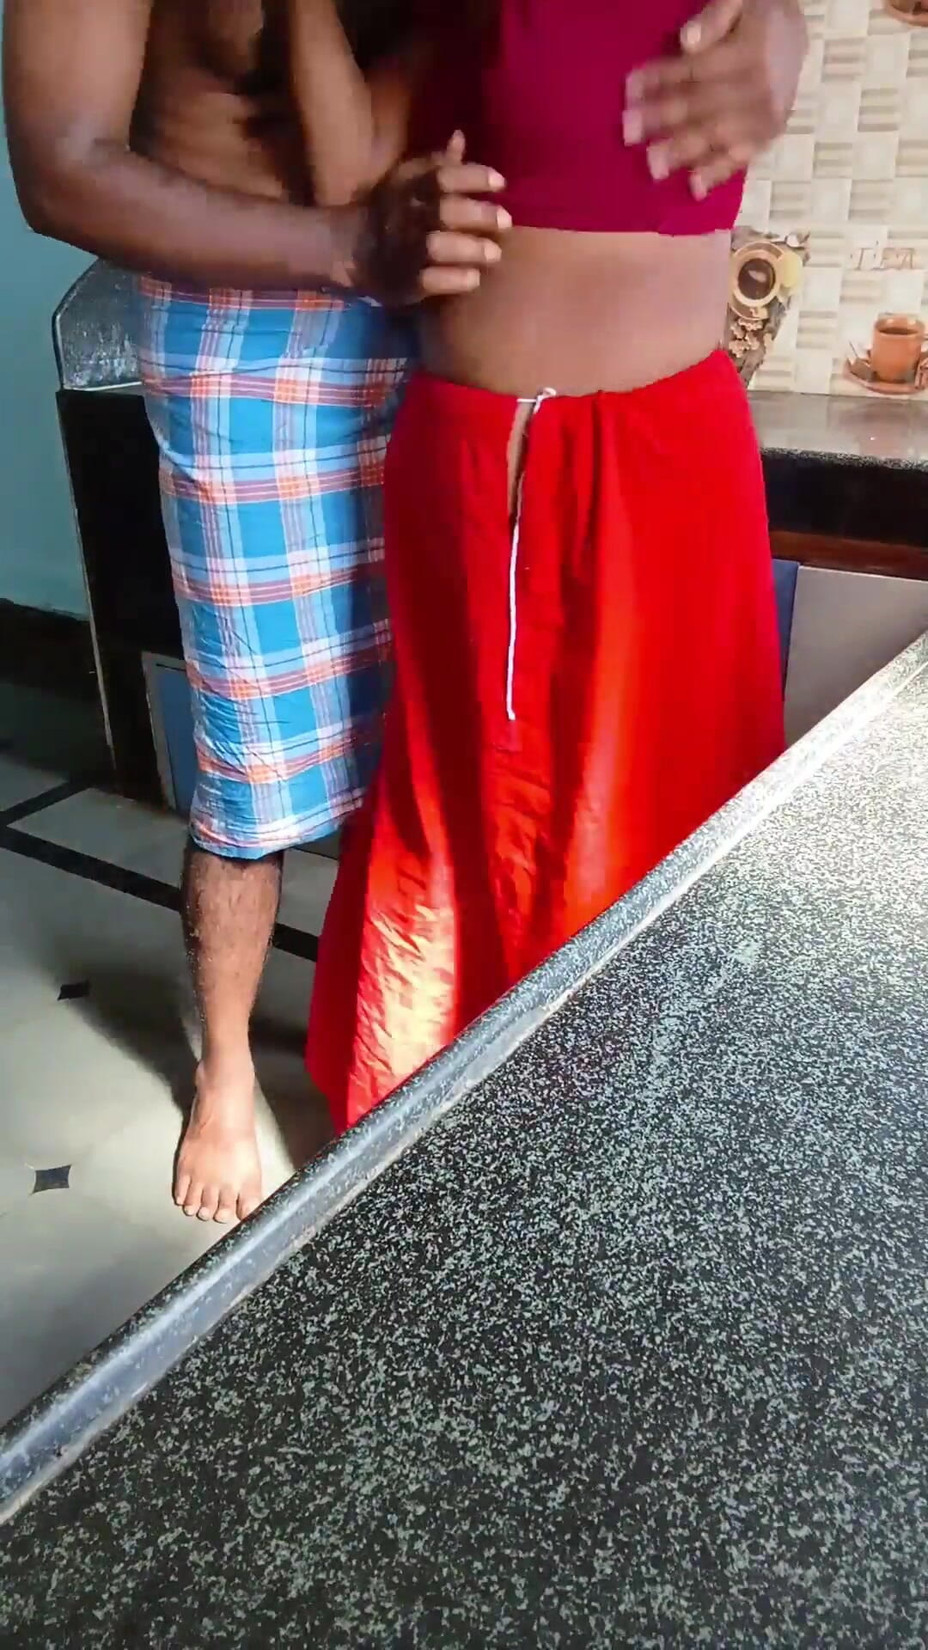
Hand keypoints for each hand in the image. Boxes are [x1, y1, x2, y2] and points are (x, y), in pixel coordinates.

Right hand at [338, 131, 510, 304]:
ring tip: (495, 254)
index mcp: (408, 187)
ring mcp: (402, 249)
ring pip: (436, 246)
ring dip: (469, 249)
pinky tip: (474, 278)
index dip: (472, 176)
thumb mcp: (408, 181)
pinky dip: (453, 280)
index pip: (441, 176)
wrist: (352, 249)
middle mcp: (405, 216)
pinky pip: (428, 281)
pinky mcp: (403, 281)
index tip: (500, 182)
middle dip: (477, 215)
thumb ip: (438, 165)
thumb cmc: (392, 211)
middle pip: (443, 210)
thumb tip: (461, 136)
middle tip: (506, 221)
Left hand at [623, 0, 806, 199]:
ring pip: (716, 134)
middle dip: (662, 118)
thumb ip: (715, 17)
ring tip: (653, 166)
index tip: (630, 88)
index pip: (696, 69)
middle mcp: (757, 88)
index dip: (661, 78)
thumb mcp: (739, 0)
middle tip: (627, 131)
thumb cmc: (757, 17)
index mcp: (748, 52)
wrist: (796, 34)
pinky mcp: (767, 136)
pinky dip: (717, 173)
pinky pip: (741, 157)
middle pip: (701, 105)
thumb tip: (687, 43)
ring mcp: (764, 116)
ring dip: (682, 150)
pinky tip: (694, 187)